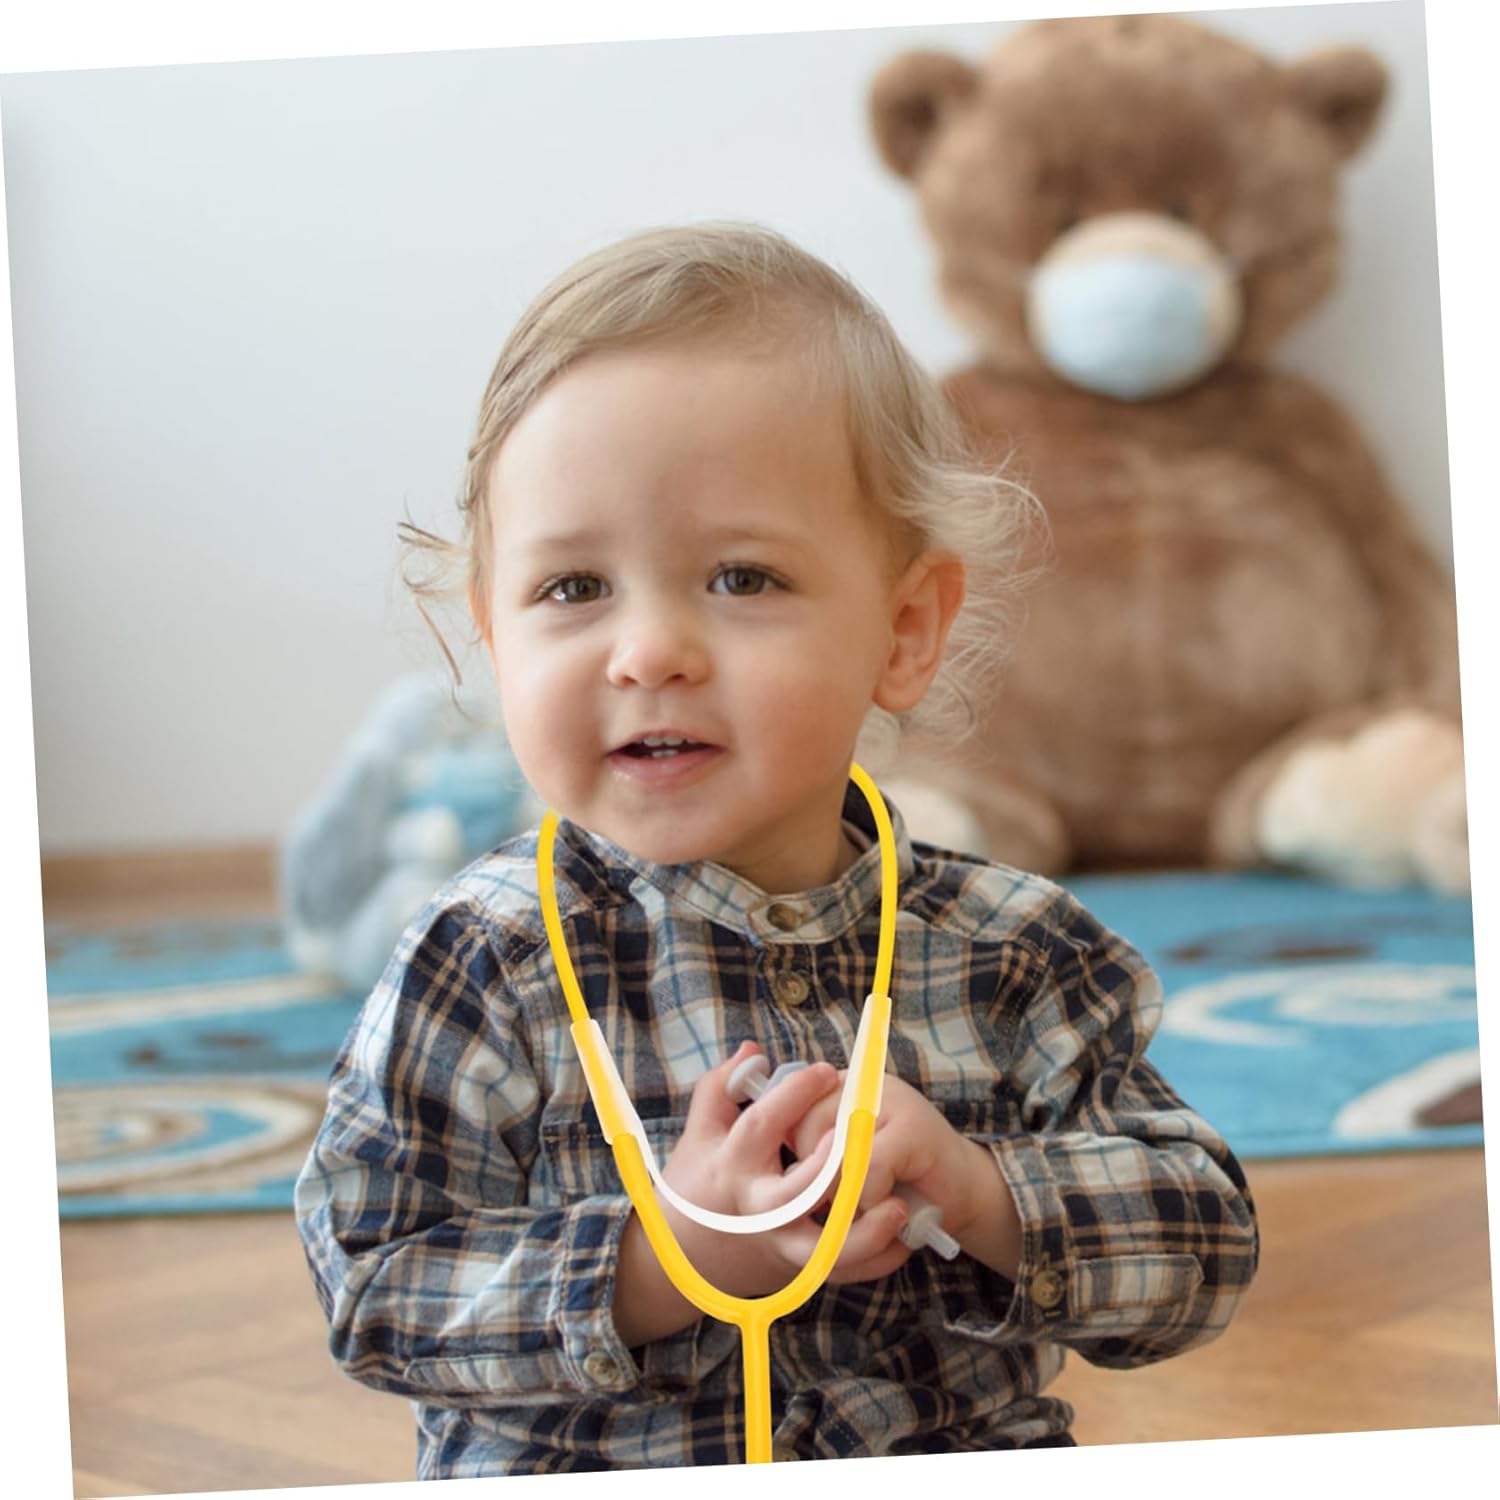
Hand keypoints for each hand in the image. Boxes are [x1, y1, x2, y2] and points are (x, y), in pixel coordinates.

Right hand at [658, 1042, 912, 1295]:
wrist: (687, 1260)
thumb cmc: (700, 1183)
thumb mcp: (701, 1132)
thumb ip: (720, 1087)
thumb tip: (752, 1051)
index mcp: (733, 1167)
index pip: (762, 1126)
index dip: (794, 1096)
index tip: (826, 1071)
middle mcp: (758, 1210)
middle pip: (795, 1195)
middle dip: (830, 1169)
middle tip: (861, 1137)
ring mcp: (780, 1246)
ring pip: (825, 1252)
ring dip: (865, 1231)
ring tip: (898, 1204)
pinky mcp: (800, 1271)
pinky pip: (845, 1272)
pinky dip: (877, 1258)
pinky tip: (904, 1232)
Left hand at [792, 1072, 1020, 1273]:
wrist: (960, 1192)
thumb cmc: (895, 1182)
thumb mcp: (845, 1167)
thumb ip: (813, 1153)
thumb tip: (777, 1167)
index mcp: (839, 1088)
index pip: (788, 1115)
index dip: (796, 1159)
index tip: (814, 1187)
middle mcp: (861, 1085)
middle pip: (805, 1131)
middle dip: (816, 1181)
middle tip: (843, 1203)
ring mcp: (889, 1100)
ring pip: (834, 1150)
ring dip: (846, 1195)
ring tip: (868, 1205)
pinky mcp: (912, 1127)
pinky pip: (867, 1167)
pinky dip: (872, 1198)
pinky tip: (891, 1207)